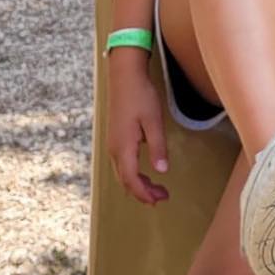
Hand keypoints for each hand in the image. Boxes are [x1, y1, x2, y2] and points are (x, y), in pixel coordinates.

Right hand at [106, 54, 170, 204]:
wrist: (124, 75)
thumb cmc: (140, 95)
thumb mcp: (154, 121)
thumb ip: (157, 147)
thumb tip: (162, 171)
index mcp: (123, 147)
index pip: (132, 180)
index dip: (145, 194)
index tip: (160, 199)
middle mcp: (114, 149)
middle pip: (125, 180)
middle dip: (142, 192)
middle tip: (162, 196)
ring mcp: (112, 142)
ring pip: (122, 172)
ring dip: (137, 183)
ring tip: (156, 188)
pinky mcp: (115, 136)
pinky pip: (121, 163)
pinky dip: (132, 173)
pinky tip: (143, 170)